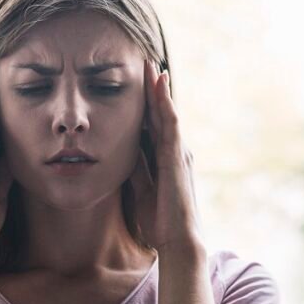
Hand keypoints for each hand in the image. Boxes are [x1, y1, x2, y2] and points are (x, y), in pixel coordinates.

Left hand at [128, 59, 206, 254]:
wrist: (177, 241)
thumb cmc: (160, 220)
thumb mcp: (141, 189)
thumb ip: (136, 169)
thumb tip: (124, 152)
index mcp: (166, 159)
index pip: (154, 125)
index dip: (146, 103)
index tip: (137, 82)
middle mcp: (176, 151)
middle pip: (162, 114)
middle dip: (154, 89)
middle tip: (146, 62)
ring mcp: (179, 153)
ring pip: (168, 114)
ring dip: (160, 90)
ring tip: (152, 67)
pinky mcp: (178, 158)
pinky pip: (172, 125)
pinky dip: (166, 105)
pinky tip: (159, 88)